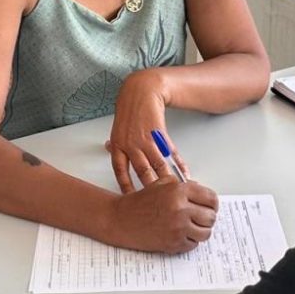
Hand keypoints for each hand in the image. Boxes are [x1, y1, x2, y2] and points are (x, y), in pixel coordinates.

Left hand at [107, 69, 189, 192]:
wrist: (142, 91)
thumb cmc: (130, 109)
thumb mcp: (118, 127)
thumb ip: (117, 143)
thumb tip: (110, 149)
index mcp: (118, 145)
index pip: (120, 171)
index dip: (126, 186)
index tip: (131, 199)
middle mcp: (131, 144)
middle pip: (142, 172)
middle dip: (150, 189)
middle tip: (158, 202)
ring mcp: (146, 139)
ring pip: (158, 165)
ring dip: (167, 180)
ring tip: (174, 192)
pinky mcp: (160, 134)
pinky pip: (171, 153)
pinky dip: (179, 164)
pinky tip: (184, 174)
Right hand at [109, 177, 218, 253]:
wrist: (122, 219)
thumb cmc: (140, 202)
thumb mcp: (162, 184)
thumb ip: (185, 186)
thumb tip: (203, 195)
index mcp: (179, 191)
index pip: (211, 198)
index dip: (212, 204)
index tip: (209, 207)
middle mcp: (181, 208)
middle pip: (211, 217)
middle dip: (206, 218)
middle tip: (199, 218)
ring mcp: (178, 227)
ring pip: (205, 233)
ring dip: (200, 231)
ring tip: (190, 227)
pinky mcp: (174, 243)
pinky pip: (194, 244)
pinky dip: (189, 241)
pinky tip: (179, 233)